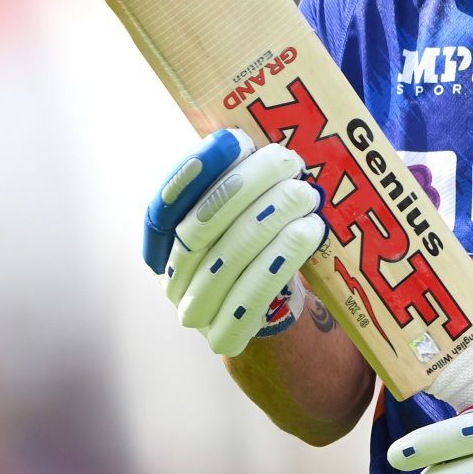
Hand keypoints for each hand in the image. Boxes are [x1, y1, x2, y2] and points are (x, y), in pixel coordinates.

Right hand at [142, 129, 326, 355]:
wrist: (271, 310)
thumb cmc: (256, 245)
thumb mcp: (239, 212)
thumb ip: (235, 180)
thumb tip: (247, 137)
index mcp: (163, 241)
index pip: (166, 202)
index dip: (195, 171)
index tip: (234, 139)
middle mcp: (170, 276)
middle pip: (200, 226)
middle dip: (245, 187)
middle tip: (287, 160)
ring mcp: (192, 311)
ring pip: (227, 258)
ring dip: (270, 219)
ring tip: (305, 193)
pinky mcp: (223, 336)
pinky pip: (252, 297)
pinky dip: (281, 259)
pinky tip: (308, 230)